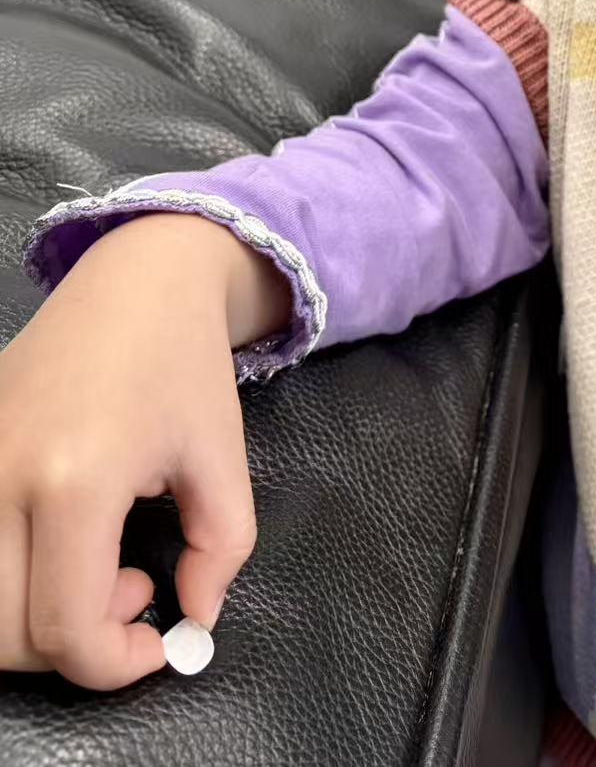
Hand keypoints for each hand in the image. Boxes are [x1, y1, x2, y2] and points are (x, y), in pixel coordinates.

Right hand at [0, 214, 268, 687]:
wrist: (137, 280)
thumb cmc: (184, 362)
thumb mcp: (224, 456)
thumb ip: (220, 548)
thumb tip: (195, 618)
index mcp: (76, 479)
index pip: (64, 627)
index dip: (114, 663)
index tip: (157, 642)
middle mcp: (2, 476)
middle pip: (4, 632)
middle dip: (71, 646)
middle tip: (131, 591)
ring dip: (33, 618)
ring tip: (98, 565)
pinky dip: (8, 574)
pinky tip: (60, 538)